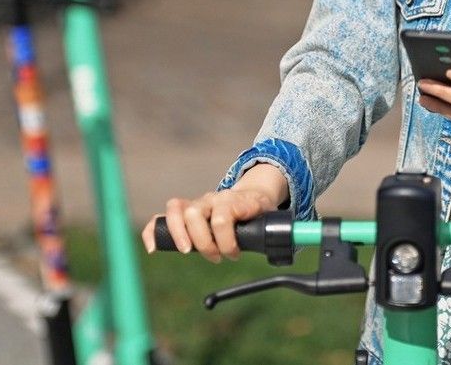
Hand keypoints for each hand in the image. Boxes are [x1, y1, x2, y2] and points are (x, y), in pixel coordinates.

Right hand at [142, 163, 287, 262]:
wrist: (254, 193)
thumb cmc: (259, 211)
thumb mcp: (271, 219)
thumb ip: (280, 230)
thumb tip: (297, 241)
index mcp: (234, 200)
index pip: (223, 216)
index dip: (226, 240)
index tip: (234, 255)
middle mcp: (212, 199)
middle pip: (195, 214)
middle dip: (204, 242)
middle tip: (217, 256)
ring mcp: (197, 205)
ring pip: (177, 210)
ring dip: (181, 236)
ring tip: (190, 252)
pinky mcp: (185, 213)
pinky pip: (162, 217)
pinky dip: (154, 231)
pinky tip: (154, 247)